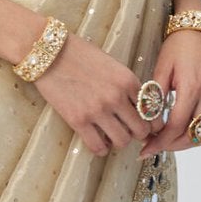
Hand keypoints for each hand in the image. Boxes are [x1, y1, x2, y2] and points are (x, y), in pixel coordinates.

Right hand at [33, 32, 158, 156]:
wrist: (49, 52)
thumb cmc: (79, 54)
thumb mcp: (111, 64)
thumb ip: (126, 85)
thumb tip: (137, 106)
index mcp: (128, 80)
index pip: (151, 111)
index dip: (151, 121)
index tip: (146, 124)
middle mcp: (116, 97)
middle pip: (141, 130)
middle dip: (137, 134)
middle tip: (129, 131)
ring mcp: (98, 110)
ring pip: (122, 141)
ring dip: (119, 141)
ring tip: (111, 136)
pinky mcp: (78, 120)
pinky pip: (97, 146)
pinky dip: (100, 148)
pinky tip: (98, 142)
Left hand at [137, 30, 200, 154]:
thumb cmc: (179, 45)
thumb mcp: (163, 67)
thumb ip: (155, 96)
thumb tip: (146, 121)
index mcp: (192, 88)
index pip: (175, 126)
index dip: (159, 141)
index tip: (144, 148)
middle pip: (190, 136)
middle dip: (169, 146)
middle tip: (151, 147)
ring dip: (182, 143)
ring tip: (162, 142)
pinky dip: (192, 133)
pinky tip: (176, 132)